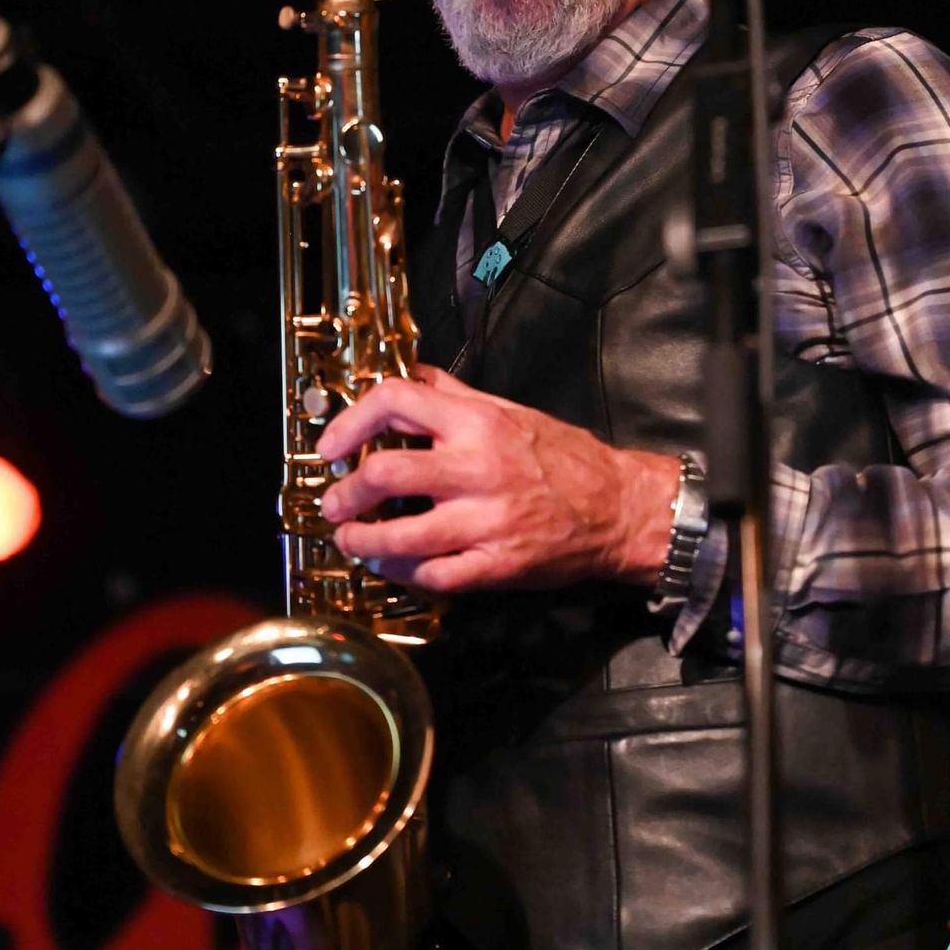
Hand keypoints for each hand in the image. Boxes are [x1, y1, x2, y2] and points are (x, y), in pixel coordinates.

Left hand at [316, 365, 679, 593]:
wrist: (619, 508)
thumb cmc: (565, 457)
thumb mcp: (510, 411)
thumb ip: (456, 395)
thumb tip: (413, 374)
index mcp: (477, 422)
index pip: (396, 401)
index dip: (350, 422)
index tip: (331, 447)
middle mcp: (477, 468)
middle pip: (386, 473)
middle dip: (346, 493)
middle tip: (334, 503)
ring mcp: (487, 520)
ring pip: (401, 537)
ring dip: (362, 542)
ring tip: (351, 541)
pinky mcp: (497, 564)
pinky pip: (434, 575)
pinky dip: (403, 574)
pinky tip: (392, 567)